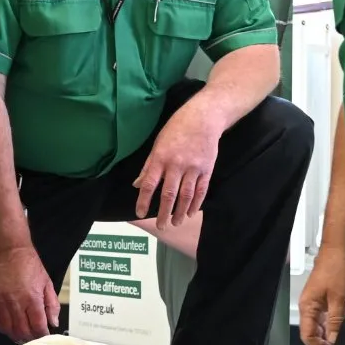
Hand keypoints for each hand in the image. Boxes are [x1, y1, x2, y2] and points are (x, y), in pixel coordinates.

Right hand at [0, 245, 58, 344]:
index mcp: (33, 299)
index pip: (38, 326)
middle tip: (34, 339)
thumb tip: (53, 323)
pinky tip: (9, 329)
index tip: (44, 336)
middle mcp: (16, 303)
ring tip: (22, 337)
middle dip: (30, 338)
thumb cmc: (30, 265)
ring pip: (9, 330)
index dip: (42, 335)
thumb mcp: (47, 282)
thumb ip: (52, 304)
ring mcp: (2, 303)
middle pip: (23, 331)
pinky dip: (2, 329)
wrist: (8, 252)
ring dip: (16, 336)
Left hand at [134, 101, 223, 227]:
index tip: (140, 212)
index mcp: (161, 158)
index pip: (149, 184)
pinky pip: (201, 190)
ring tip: (175, 222)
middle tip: (161, 226)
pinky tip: (190, 213)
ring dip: (180, 212)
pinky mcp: (206, 169)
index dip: (143, 200)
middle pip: (169, 194)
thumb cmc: (177, 129)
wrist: (203, 118)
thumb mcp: (158, 144)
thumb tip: (137, 184)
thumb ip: (148, 166)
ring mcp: (193, 168)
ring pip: (186, 196)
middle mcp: (176, 165)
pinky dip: (196, 204)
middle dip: (164, 213)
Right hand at [298, 244, 344, 344]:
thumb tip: (333, 341)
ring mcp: (315, 305)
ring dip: (327, 339)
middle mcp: (308, 308)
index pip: (308, 335)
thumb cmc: (337, 272)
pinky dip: (330, 330)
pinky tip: (340, 334)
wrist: (338, 251)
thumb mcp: (339, 298)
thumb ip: (336, 321)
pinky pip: (324, 321)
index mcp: (307, 308)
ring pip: (318, 328)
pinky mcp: (323, 301)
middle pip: (311, 334)